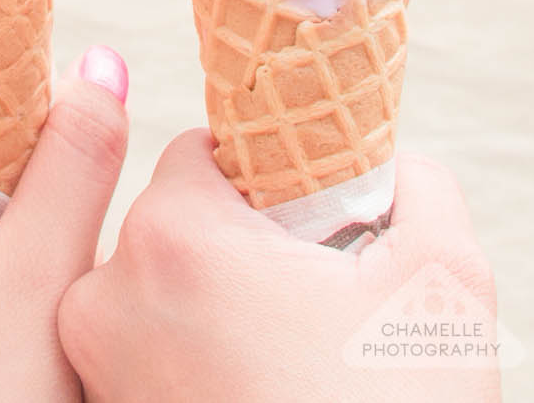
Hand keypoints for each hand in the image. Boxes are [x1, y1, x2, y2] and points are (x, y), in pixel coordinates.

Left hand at [59, 130, 500, 402]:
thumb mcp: (439, 289)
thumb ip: (416, 190)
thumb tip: (395, 168)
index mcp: (174, 235)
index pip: (201, 154)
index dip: (261, 179)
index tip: (303, 223)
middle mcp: (109, 288)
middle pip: (173, 222)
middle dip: (234, 245)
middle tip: (299, 297)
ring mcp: (94, 358)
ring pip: (153, 287)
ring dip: (204, 302)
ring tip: (275, 350)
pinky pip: (137, 347)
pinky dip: (181, 353)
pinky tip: (243, 381)